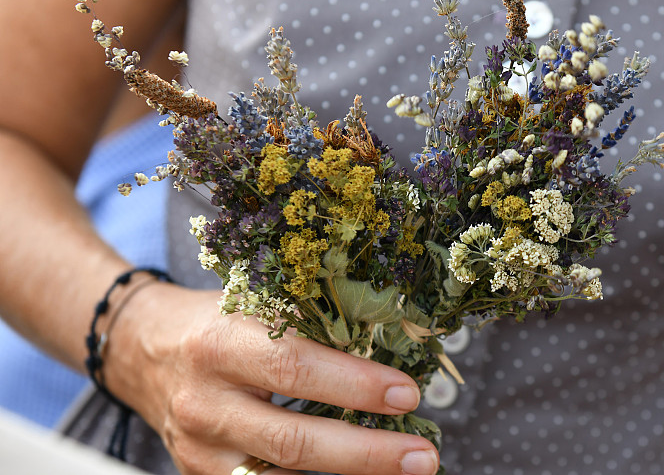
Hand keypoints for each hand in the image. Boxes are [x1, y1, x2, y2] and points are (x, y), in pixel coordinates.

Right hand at [104, 284, 439, 474]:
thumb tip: (385, 340)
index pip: (296, 368)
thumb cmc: (209, 320)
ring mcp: (200, 448)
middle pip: (294, 440)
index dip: (355, 385)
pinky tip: (355, 474)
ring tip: (404, 468)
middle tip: (422, 456)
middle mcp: (206, 403)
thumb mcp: (251, 305)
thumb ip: (307, 323)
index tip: (408, 393)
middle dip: (366, 454)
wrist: (140, 350)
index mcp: (220, 344)